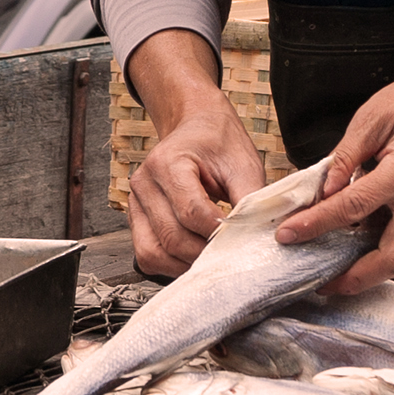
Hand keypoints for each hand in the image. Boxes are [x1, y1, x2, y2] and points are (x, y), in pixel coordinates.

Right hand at [128, 105, 264, 276]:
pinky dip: (170, 264)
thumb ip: (250, 200)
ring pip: (154, 252)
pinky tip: (192, 257)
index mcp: (167, 162)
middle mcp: (145, 183)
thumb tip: (257, 235)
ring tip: (211, 259)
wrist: (198, 130)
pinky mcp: (137, 219)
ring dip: (184, 265)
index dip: (217, 232)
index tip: (239, 240)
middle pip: (172, 237)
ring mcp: (136, 203)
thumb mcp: (243, 165)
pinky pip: (147, 254)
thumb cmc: (218, 144)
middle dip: (204, 254)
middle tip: (230, 256)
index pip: (191, 212)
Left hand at [276, 58, 393, 292]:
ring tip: (339, 274)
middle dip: (355, 278)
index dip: (316, 224)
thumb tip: (322, 191)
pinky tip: (363, 250)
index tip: (289, 234)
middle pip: (393, 258)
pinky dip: (387, 254)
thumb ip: (346, 156)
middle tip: (323, 284)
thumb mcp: (375, 116)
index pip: (353, 207)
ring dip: (373, 274)